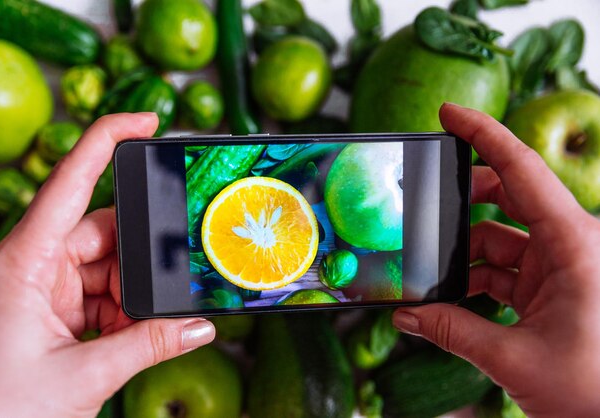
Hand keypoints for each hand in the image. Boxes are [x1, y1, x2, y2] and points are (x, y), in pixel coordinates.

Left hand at [0, 113, 214, 417]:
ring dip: (134, 293)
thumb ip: (150, 344)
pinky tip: (133, 332)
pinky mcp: (60, 310)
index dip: (106, 140)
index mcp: (23, 262)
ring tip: (140, 326)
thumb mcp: (84, 375)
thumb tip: (199, 325)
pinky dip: (127, 310)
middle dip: (138, 257)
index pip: (69, 182)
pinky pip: (107, 293)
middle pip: (104, 231)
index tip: (146, 120)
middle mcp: (34, 265)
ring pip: (111, 265)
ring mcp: (48, 288)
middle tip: (160, 285)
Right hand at [392, 103, 599, 415]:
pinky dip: (477, 277)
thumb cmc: (595, 391)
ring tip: (430, 273)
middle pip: (508, 196)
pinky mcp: (556, 286)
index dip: (483, 134)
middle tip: (424, 206)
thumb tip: (405, 316)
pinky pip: (507, 267)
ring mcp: (563, 265)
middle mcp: (572, 245)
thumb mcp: (513, 359)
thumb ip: (451, 331)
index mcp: (574, 244)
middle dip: (463, 200)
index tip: (449, 114)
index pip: (521, 170)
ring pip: (502, 236)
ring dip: (464, 253)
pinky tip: (452, 296)